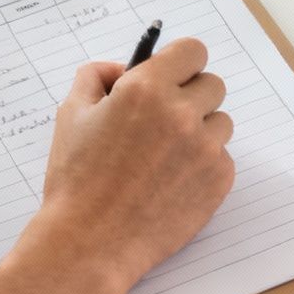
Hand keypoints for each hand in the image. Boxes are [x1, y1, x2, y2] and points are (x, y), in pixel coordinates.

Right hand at [38, 38, 235, 286]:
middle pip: (212, 85)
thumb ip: (95, 77)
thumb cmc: (76, 179)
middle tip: (163, 119)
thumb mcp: (71, 114)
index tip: (170, 77)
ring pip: (220, 122)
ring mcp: (205, 148)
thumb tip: (120, 68)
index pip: (192, 51)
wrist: (91, 242)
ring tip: (165, 156)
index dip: (180, 63)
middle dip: (190, 96)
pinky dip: (202, 165)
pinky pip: (222, 158)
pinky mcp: (218, 181)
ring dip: (200, 130)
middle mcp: (181, 113)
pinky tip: (171, 181)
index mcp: (146, 88)